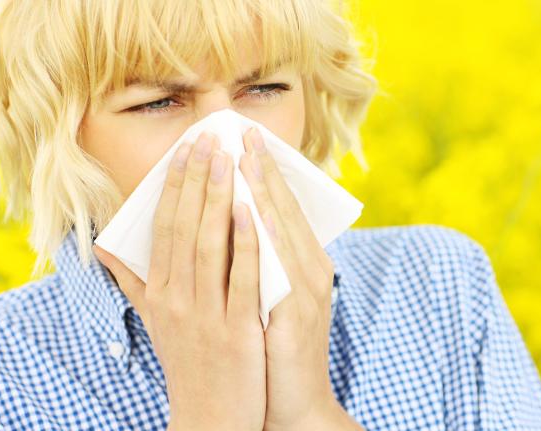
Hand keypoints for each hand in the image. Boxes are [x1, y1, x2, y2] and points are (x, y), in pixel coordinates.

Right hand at [93, 131, 265, 430]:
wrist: (211, 417)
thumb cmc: (190, 361)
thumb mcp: (155, 321)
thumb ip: (134, 283)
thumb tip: (104, 250)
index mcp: (160, 293)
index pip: (164, 227)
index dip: (175, 185)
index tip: (187, 148)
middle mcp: (177, 299)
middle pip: (185, 228)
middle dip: (197, 180)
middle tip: (209, 138)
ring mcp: (206, 314)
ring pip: (209, 246)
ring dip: (219, 199)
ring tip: (230, 160)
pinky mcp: (237, 331)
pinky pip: (242, 280)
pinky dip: (247, 244)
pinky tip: (253, 211)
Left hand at [238, 127, 363, 430]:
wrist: (294, 403)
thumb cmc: (273, 349)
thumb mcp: (267, 299)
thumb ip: (254, 263)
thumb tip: (228, 228)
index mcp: (304, 264)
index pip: (282, 209)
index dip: (263, 172)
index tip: (242, 139)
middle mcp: (311, 270)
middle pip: (285, 210)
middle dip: (262, 168)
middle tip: (240, 131)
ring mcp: (307, 290)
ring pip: (284, 229)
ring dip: (262, 190)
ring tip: (242, 155)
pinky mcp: (296, 312)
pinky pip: (279, 265)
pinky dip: (265, 234)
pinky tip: (248, 209)